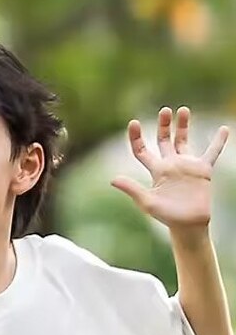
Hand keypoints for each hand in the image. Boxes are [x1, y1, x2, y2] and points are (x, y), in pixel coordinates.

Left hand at [111, 106, 227, 236]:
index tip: (133, 122)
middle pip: (163, 141)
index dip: (136, 137)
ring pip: (183, 141)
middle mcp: (169, 165)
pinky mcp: (203, 170)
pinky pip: (212, 153)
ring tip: (182, 110)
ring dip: (183, 126)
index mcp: (155, 171)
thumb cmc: (166, 216)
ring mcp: (186, 166)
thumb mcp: (147, 202)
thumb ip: (132, 189)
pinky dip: (218, 142)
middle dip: (163, 126)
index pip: (142, 151)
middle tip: (164, 110)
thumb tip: (112, 180)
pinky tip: (223, 129)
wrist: (188, 224)